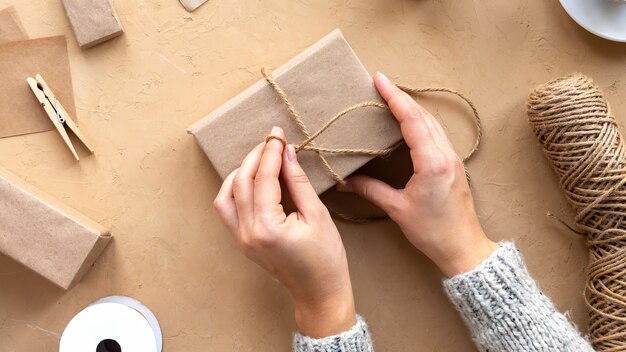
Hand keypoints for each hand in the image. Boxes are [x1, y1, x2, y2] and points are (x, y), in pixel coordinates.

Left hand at [213, 127, 354, 336]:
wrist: (319, 292)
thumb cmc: (326, 258)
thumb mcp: (318, 215)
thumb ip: (298, 182)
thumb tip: (287, 153)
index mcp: (268, 227)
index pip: (264, 178)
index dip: (271, 152)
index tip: (278, 134)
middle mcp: (247, 233)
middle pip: (241, 182)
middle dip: (256, 157)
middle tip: (272, 141)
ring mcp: (241, 239)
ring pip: (226, 195)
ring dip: (241, 172)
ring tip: (261, 158)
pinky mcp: (241, 242)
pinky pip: (228, 209)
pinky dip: (236, 189)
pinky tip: (252, 179)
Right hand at [337, 72, 498, 276]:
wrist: (464, 248)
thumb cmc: (433, 232)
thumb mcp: (398, 209)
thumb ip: (371, 190)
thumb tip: (346, 180)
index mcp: (432, 162)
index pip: (411, 120)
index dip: (394, 97)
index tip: (380, 79)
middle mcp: (446, 154)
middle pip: (423, 115)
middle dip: (401, 97)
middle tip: (381, 84)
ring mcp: (453, 158)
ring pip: (432, 122)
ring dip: (412, 108)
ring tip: (392, 98)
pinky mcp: (453, 165)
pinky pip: (436, 134)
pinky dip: (421, 122)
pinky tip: (409, 122)